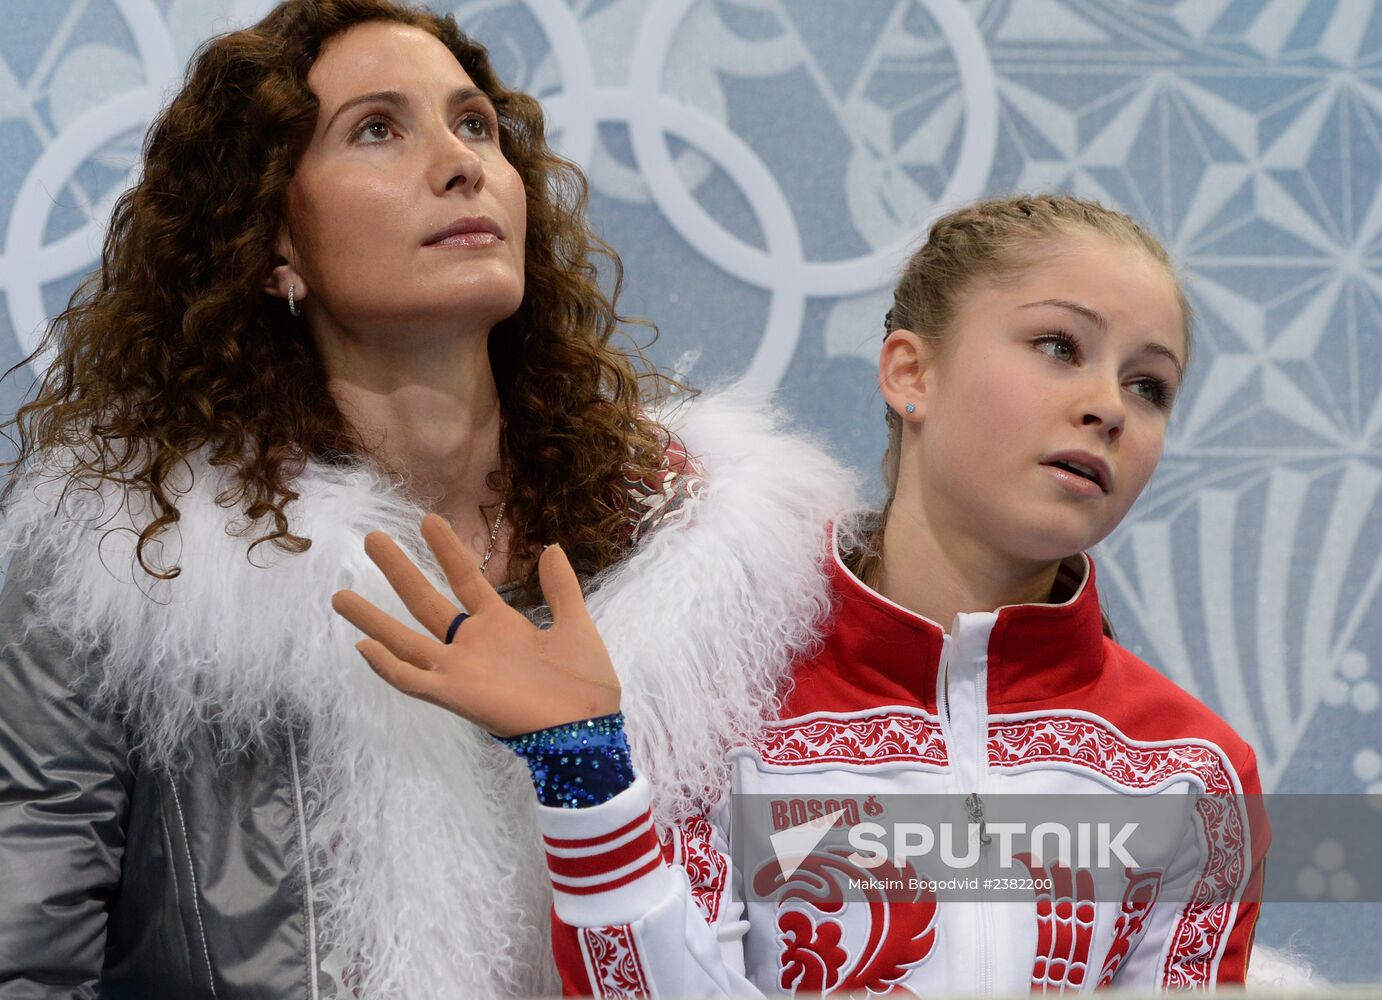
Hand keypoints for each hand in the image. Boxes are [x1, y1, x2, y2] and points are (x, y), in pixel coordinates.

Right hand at [331, 514, 619, 736]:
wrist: (589, 727)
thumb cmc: (586, 683)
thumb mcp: (576, 623)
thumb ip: (561, 588)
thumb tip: (551, 548)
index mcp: (500, 625)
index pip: (466, 579)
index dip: (448, 550)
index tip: (428, 519)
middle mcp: (472, 644)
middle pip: (425, 601)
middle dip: (399, 571)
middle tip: (372, 538)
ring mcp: (460, 670)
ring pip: (406, 640)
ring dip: (374, 619)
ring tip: (340, 595)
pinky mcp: (455, 696)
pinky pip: (414, 681)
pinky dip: (388, 666)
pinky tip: (363, 647)